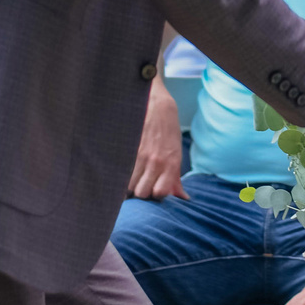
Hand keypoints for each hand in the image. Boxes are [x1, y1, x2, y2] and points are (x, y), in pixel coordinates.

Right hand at [127, 80, 185, 199]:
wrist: (158, 107)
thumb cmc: (169, 133)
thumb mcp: (177, 156)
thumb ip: (176, 179)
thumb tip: (183, 198)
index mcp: (171, 165)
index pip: (160, 193)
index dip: (155, 194)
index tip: (153, 189)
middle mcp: (156, 162)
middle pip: (141, 193)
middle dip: (140, 192)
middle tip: (140, 184)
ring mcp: (141, 156)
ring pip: (128, 185)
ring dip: (128, 185)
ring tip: (132, 177)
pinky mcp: (129, 150)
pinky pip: (121, 171)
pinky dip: (121, 175)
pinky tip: (125, 170)